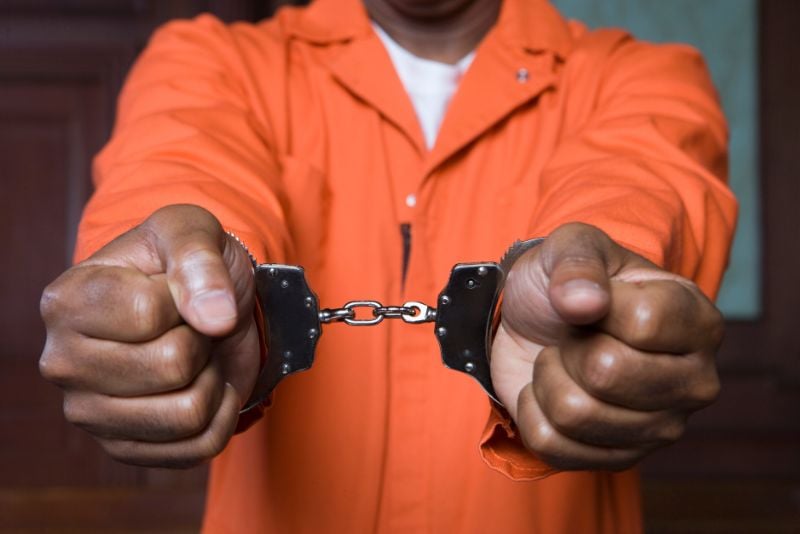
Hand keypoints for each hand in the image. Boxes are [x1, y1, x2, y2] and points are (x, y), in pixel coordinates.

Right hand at [39, 205, 259, 467]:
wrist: (205, 306)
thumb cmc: (187, 264)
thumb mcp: (192, 231)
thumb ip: (199, 259)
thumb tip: (214, 318)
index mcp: (66, 302)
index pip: (148, 315)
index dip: (186, 298)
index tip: (177, 290)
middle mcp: (63, 363)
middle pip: (173, 366)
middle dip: (203, 340)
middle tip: (190, 326)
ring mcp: (89, 413)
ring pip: (189, 413)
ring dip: (213, 378)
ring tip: (196, 354)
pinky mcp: (124, 448)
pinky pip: (200, 446)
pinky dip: (222, 412)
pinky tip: (203, 385)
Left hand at [490, 223, 722, 470]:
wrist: (535, 324)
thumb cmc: (567, 283)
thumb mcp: (569, 247)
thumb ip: (578, 261)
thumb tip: (585, 304)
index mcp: (698, 320)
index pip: (643, 324)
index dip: (592, 307)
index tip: (589, 299)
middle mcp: (696, 380)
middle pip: (607, 374)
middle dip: (567, 348)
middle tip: (571, 337)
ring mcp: (662, 428)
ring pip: (575, 414)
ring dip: (547, 380)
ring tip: (561, 361)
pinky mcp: (621, 459)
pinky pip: (552, 446)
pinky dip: (533, 414)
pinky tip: (550, 392)